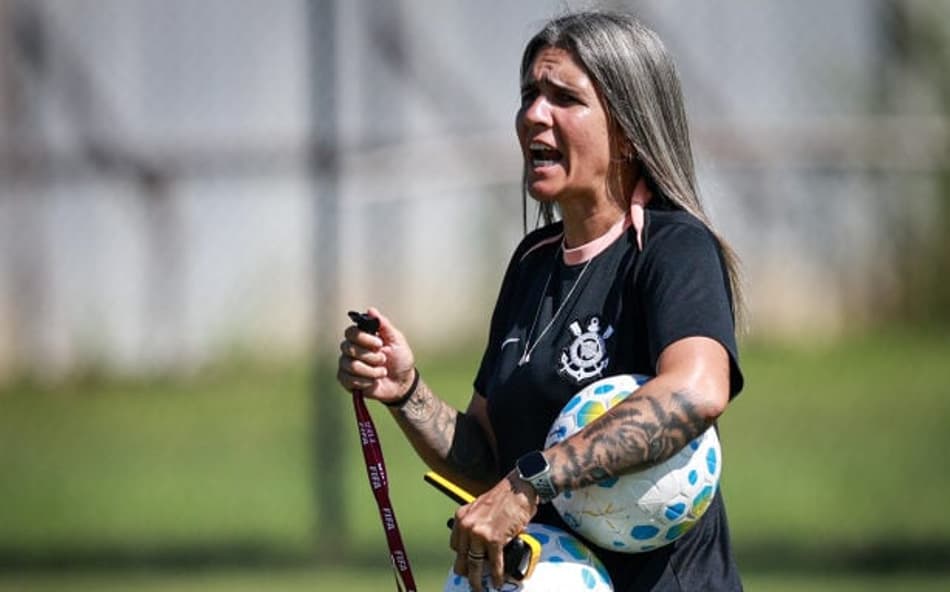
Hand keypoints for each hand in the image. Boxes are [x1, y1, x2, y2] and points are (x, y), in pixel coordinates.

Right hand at [337, 307, 415, 403]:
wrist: (403, 383)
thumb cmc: (400, 359)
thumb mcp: (397, 340)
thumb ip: (384, 325)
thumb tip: (371, 310)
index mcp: (362, 338)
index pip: (350, 332)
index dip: (363, 338)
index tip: (379, 343)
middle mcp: (351, 349)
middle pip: (348, 348)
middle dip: (370, 356)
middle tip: (383, 359)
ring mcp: (347, 365)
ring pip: (350, 365)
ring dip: (371, 370)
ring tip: (382, 372)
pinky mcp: (346, 381)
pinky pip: (348, 380)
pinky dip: (365, 381)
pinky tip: (374, 382)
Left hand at [450, 471, 538, 590]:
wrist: (519, 488)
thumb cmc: (505, 497)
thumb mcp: (481, 508)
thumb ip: (477, 525)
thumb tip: (482, 545)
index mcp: (462, 517)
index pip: (456, 545)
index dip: (463, 558)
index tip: (468, 564)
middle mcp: (467, 526)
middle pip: (461, 558)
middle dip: (466, 572)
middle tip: (472, 581)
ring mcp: (479, 533)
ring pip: (474, 565)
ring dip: (477, 580)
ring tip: (480, 588)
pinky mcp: (495, 540)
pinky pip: (494, 564)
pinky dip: (496, 575)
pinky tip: (498, 581)